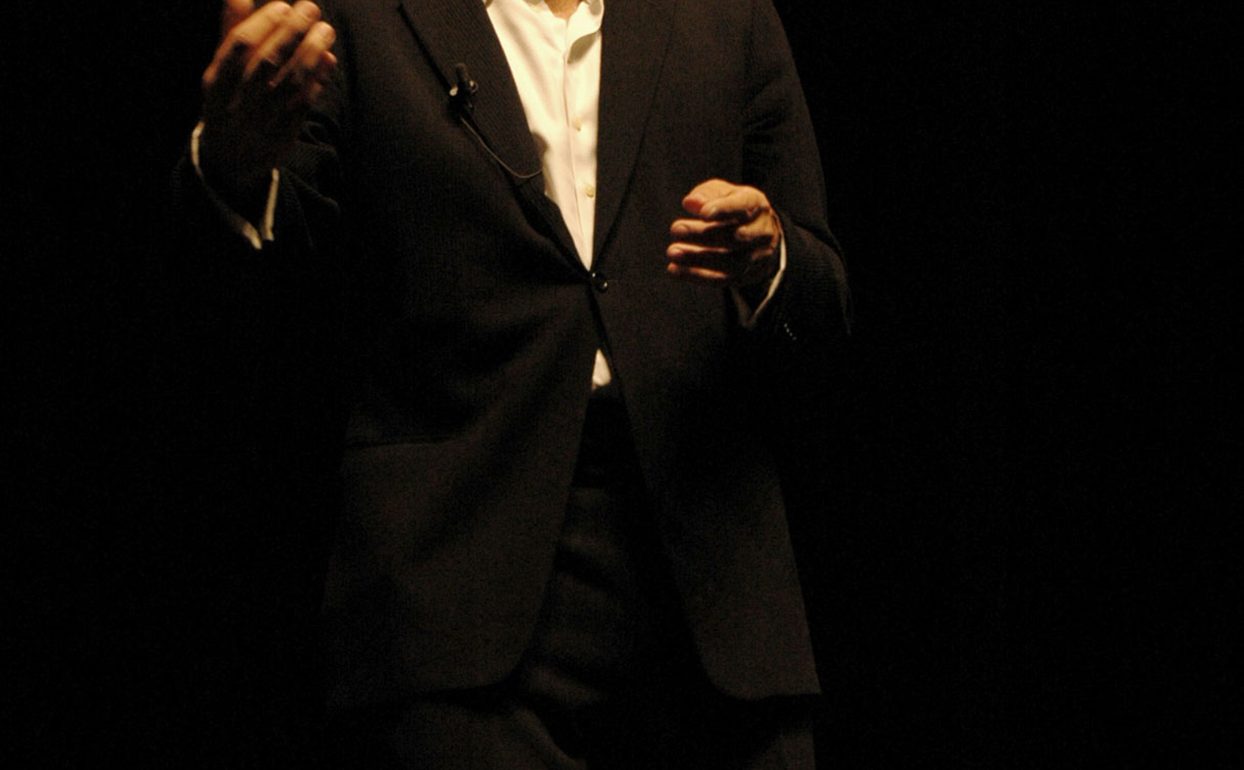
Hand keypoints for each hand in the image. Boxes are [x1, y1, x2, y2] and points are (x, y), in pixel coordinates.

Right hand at [199, 0, 336, 210]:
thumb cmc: (228, 101)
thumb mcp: (220, 71)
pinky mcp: (283, 136)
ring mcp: (260, 122)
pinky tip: (328, 60)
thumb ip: (231, 31)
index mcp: (215, 84)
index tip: (283, 5)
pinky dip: (318, 81)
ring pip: (289, 85)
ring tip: (325, 30)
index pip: (238, 48)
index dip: (263, 24)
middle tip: (310, 9)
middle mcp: (236, 103)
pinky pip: (303, 106)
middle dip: (291, 33)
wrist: (230, 160)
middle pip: (266, 64)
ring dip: (311, 54)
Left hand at [665, 179, 782, 287]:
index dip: (724, 210)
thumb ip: (707, 194)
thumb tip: (691, 203)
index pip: (743, 207)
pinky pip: (722, 280)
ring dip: (697, 258)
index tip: (702, 213)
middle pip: (735, 237)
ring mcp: (756, 256)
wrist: (760, 235)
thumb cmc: (734, 207)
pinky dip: (697, 276)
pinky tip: (675, 269)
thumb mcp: (724, 192)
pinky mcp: (745, 276)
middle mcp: (761, 232)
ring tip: (672, 252)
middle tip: (676, 229)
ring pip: (729, 262)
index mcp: (756, 205)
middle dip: (703, 234)